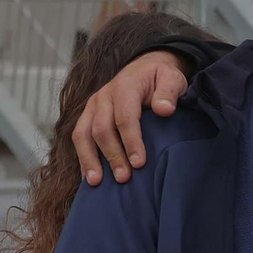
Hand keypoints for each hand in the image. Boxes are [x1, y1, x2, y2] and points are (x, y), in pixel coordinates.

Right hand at [72, 50, 184, 184]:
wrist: (145, 69)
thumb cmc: (161, 78)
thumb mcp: (172, 78)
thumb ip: (169, 92)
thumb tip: (164, 110)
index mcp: (124, 87)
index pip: (125, 117)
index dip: (131, 141)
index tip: (139, 163)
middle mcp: (103, 96)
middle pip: (102, 129)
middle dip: (112, 155)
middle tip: (124, 178)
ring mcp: (93, 107)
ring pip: (84, 134)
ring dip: (90, 159)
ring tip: (96, 183)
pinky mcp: (88, 116)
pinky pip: (80, 137)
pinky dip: (82, 157)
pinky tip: (87, 177)